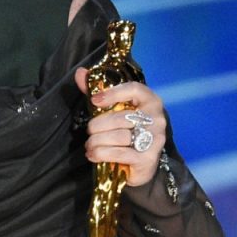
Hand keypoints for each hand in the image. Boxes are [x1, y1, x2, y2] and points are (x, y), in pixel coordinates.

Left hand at [75, 68, 166, 186]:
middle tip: (89, 132)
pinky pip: (118, 153)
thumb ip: (98, 92)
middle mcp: (156, 119)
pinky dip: (101, 153)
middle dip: (97, 126)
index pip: (134, 89)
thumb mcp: (113, 110)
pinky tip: (93, 154)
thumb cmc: (126, 132)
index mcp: (151, 101)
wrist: (141, 164)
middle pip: (120, 117)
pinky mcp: (147, 158)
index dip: (112, 93)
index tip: (94, 101)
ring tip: (90, 145)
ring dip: (97, 141)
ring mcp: (154, 139)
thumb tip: (80, 72)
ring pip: (118, 136)